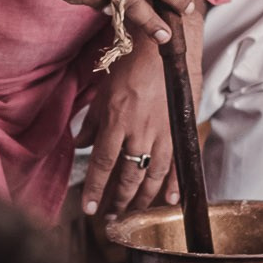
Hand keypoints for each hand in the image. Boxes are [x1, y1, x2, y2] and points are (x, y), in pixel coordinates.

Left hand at [82, 34, 180, 218]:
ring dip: (142, 198)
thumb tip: (81, 144)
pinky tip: (169, 201)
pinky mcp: (181, 128)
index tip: (89, 207)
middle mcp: (141, 130)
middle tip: (111, 217)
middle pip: (128, 175)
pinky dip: (174, 184)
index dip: (96, 189)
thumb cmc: (132, 64)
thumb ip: (93, 121)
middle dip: (119, 200)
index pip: (103, 163)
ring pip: (153, 174)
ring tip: (133, 212)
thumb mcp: (105, 91)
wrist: (167, 45)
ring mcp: (164, 131)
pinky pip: (178, 163)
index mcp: (118, 120)